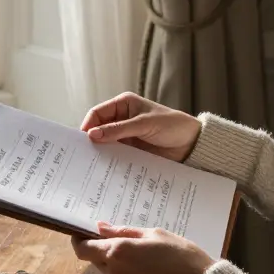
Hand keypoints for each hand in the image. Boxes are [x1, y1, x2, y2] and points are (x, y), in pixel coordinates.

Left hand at [72, 223, 214, 273]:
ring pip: (107, 271)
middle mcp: (113, 272)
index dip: (79, 240)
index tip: (83, 232)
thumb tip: (100, 228)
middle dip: (101, 249)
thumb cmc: (180, 255)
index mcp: (116, 252)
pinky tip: (146, 269)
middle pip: (94, 259)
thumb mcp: (153, 234)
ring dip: (115, 262)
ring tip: (141, 254)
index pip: (82, 248)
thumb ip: (123, 232)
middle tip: (121, 240)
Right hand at [80, 92, 201, 161]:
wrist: (191, 144)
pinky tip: (106, 168)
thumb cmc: (172, 125)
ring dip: (101, 152)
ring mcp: (126, 136)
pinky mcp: (131, 150)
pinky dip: (111, 160)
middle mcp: (122, 119)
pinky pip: (116, 155)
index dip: (88, 125)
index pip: (98, 113)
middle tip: (83, 154)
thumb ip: (118, 129)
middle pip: (99, 129)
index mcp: (124, 105)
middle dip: (92, 140)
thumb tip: (92, 135)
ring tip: (93, 163)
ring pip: (106, 143)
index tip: (82, 140)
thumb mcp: (144, 124)